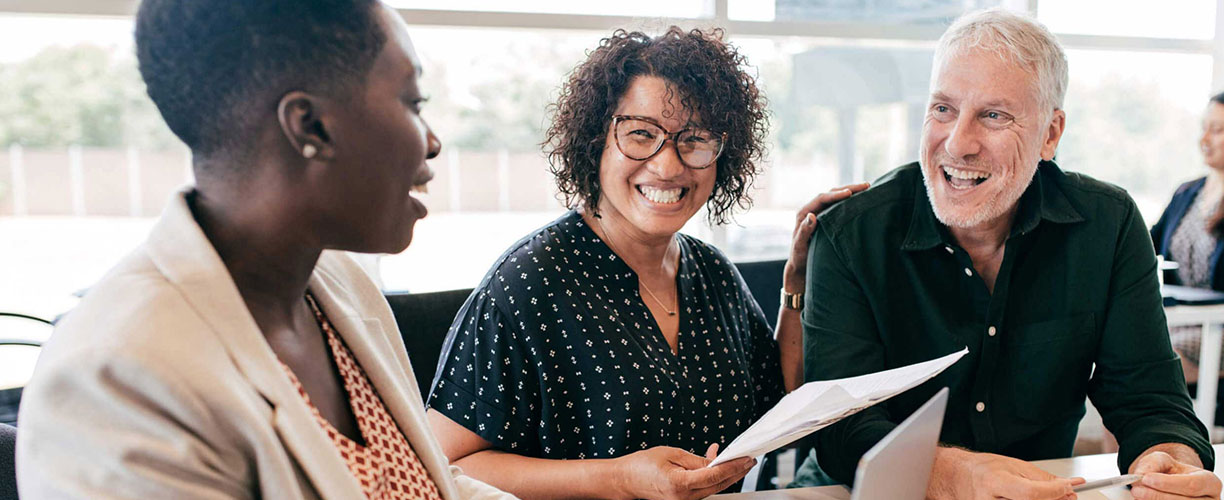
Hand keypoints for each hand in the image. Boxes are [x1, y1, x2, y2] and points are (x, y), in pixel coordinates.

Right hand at [613, 444, 754, 499]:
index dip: (732, 466)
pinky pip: (703, 488)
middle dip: (736, 472)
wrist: (626, 480)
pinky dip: (713, 477)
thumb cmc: (642, 465)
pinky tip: (714, 464)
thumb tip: (715, 461)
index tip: (745, 458)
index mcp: (679, 484)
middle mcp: (684, 497)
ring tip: (737, 461)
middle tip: (749, 460)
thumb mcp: (671, 454)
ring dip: (726, 475)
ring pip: (713, 488)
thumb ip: (695, 460)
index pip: (714, 475)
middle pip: (718, 485)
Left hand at [783, 183, 869, 293]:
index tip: (850, 193)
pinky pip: (840, 207)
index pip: (822, 198)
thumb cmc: (800, 257)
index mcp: (804, 213)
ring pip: (837, 199)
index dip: (836, 195)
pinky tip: (862, 200)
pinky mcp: (828, 219)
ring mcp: (821, 214)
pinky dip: (850, 202)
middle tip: (866, 186)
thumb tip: (811, 215)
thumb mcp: (800, 246)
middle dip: (848, 189)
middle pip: (831, 194)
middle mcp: (812, 210)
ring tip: (867, 189)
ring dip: (851, 193)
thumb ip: (804, 232)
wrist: (801, 265)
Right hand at [928, 447, 1083, 499]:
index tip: (1069, 488)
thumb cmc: (982, 469)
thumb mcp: (1013, 465)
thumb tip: (1068, 487)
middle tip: (1064, 496)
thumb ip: (1041, 478)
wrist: (956, 477)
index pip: (1031, 493)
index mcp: (994, 481)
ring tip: (1044, 496)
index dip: (1055, 492)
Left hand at [1130, 450, 1221, 499]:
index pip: (1192, 485)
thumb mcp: (1163, 460)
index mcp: (1209, 482)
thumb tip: (1142, 475)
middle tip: (1137, 490)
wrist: (1172, 482)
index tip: (1147, 479)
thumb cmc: (1171, 472)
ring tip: (1138, 494)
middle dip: (1157, 496)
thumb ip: (1153, 464)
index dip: (1168, 483)